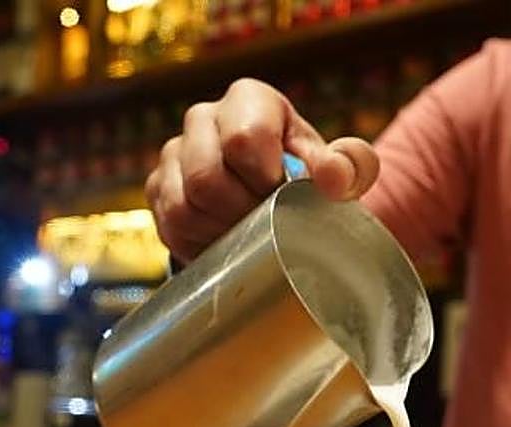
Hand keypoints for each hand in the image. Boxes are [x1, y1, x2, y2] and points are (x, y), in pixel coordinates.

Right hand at [145, 78, 378, 263]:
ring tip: (246, 234)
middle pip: (205, 177)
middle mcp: (203, 118)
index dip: (264, 180)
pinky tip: (224, 241)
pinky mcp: (159, 188)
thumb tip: (334, 178)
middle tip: (264, 225)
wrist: (270, 192)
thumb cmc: (306, 174)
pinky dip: (199, 242)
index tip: (282, 194)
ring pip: (182, 205)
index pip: (244, 138)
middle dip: (239, 212)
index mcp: (249, 99)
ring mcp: (174, 153)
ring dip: (218, 231)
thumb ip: (351, 166)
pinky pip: (170, 225)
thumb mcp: (339, 168)